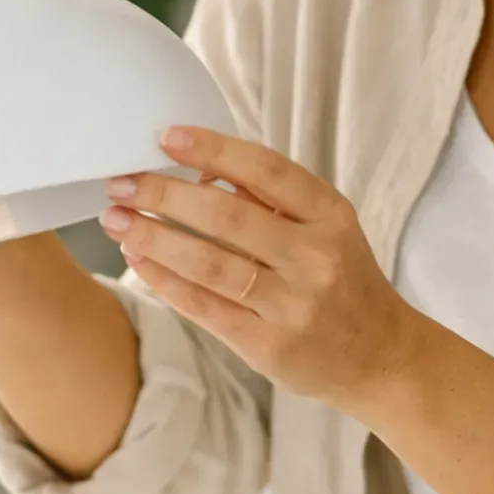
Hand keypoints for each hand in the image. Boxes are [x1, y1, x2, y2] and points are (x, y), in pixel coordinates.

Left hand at [98, 126, 414, 415]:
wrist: (379, 356)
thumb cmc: (341, 278)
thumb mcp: (328, 227)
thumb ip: (272, 199)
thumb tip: (197, 169)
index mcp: (331, 217)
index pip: (267, 171)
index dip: (214, 150)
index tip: (166, 136)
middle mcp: (315, 259)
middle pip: (228, 217)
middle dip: (165, 195)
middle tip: (121, 181)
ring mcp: (292, 307)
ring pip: (208, 264)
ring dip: (153, 238)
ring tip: (115, 218)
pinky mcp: (267, 347)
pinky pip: (204, 307)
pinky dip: (164, 280)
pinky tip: (137, 258)